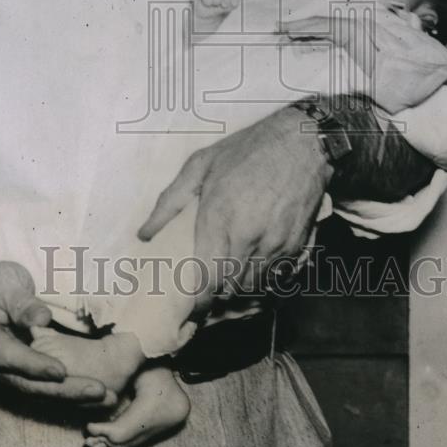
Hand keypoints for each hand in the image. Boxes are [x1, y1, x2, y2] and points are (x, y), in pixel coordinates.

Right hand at [0, 261, 116, 405]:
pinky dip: (66, 396)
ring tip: (105, 397)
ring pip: (34, 394)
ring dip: (70, 398)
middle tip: (98, 391)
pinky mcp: (13, 380)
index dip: (33, 365)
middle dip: (62, 391)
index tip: (61, 371)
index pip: (6, 355)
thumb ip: (20, 300)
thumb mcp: (3, 281)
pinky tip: (92, 397)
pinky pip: (39, 392)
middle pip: (24, 384)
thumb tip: (42, 319)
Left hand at [138, 106, 333, 311]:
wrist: (300, 142)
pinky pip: (276, 276)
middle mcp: (248, 235)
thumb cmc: (246, 150)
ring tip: (228, 277)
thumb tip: (146, 234)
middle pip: (229, 287)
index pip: (206, 277)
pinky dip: (263, 277)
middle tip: (206, 289)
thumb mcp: (200, 165)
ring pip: (253, 285)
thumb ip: (170, 202)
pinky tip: (253, 265)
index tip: (190, 303)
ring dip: (239, 286)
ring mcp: (275, 242)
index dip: (197, 300)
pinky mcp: (297, 244)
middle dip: (217, 294)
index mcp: (219, 216)